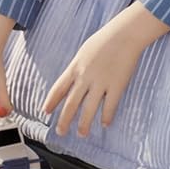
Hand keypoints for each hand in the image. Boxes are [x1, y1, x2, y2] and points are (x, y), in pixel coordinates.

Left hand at [43, 12, 155, 136]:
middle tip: (61, 132)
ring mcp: (101, 82)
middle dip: (64, 120)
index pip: (58, 88)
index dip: (51, 102)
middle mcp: (85, 77)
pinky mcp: (117, 85)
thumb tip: (73, 80)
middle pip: (71, 103)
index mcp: (75, 67)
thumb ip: (77, 67)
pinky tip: (105, 124)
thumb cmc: (105, 40)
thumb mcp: (84, 52)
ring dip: (84, 123)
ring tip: (82, 133)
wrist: (124, 34)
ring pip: (89, 108)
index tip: (45, 112)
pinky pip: (110, 105)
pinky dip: (107, 116)